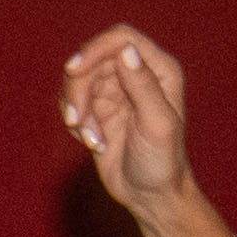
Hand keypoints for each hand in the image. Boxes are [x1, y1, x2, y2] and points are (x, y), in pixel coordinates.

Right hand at [57, 27, 197, 217]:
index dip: (95, 49)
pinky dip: (75, 121)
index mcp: (159, 70)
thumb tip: (125, 51)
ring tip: (89, 138)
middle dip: (79, 87)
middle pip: (93, 59)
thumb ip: (143, 85)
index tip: (74, 70)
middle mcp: (137, 74)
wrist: (150, 196)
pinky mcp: (99, 109)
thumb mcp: (157, 124)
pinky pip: (73, 101)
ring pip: (79, 80)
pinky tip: (92, 143)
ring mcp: (116, 91)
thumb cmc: (162, 162)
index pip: (121, 39)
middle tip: (76, 120)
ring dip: (76, 108)